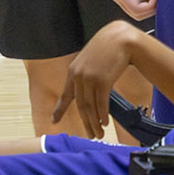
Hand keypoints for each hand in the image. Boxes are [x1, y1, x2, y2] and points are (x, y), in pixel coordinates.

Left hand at [53, 21, 137, 137]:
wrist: (120, 38)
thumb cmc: (107, 50)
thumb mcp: (91, 61)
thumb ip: (86, 76)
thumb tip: (87, 94)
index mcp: (73, 71)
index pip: (65, 95)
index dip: (59, 109)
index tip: (54, 120)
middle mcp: (78, 76)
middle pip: (81, 105)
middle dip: (86, 122)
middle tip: (91, 135)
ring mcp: (89, 78)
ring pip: (90, 107)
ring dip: (95, 122)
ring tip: (99, 133)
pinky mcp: (102, 81)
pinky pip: (101, 103)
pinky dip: (103, 115)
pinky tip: (105, 123)